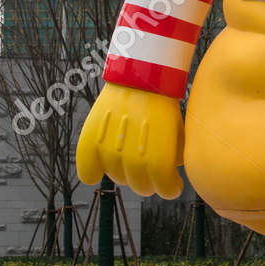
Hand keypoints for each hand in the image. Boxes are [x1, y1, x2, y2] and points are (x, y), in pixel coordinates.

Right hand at [76, 83, 184, 198]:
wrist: (141, 76)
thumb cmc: (162, 101)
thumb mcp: (177, 129)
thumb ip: (176, 154)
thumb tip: (173, 170)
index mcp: (157, 157)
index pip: (163, 187)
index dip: (170, 189)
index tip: (173, 186)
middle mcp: (131, 158)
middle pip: (140, 186)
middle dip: (150, 183)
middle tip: (153, 174)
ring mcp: (109, 151)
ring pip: (117, 178)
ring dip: (127, 175)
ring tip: (132, 161)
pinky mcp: (91, 141)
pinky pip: (87, 171)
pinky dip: (92, 174)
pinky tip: (99, 172)